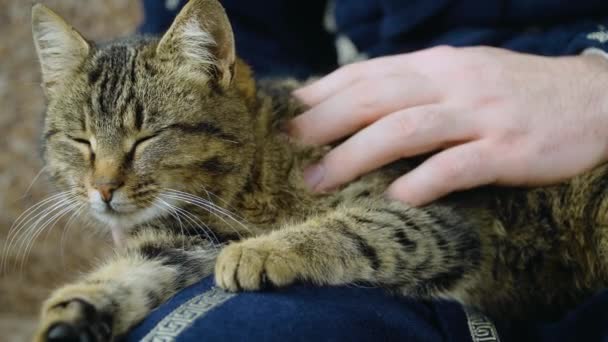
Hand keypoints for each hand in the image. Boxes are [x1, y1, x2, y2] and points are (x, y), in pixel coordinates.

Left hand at [288, 46, 607, 205]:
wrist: (591, 99)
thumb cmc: (512, 90)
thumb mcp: (460, 74)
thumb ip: (412, 84)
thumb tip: (355, 101)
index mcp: (437, 64)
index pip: (368, 73)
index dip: (323, 92)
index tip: (289, 111)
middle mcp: (453, 83)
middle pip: (375, 99)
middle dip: (325, 123)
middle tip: (288, 146)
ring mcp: (480, 115)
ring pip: (405, 130)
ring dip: (355, 156)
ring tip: (319, 180)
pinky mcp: (507, 150)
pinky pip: (455, 166)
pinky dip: (420, 182)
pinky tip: (394, 198)